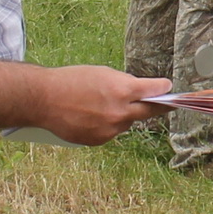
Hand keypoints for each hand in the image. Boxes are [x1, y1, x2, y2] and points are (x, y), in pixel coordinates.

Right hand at [32, 65, 163, 144]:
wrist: (44, 100)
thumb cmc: (71, 81)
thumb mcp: (103, 73)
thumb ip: (124, 83)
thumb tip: (139, 91)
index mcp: (122, 90)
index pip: (153, 91)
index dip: (163, 89)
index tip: (168, 88)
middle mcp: (120, 112)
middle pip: (148, 113)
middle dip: (158, 108)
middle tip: (168, 105)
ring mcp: (110, 129)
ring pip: (126, 123)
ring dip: (123, 115)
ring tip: (102, 105)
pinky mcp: (99, 140)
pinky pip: (111, 132)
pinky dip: (108, 125)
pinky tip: (92, 116)